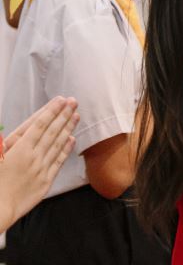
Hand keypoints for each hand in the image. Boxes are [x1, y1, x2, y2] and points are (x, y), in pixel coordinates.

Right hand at [0, 97, 78, 230]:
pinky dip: (66, 149)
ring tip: (76, 115)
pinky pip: (58, 161)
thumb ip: (6, 142)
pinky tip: (72, 139)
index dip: (51, 111)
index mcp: (18, 148)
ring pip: (58, 144)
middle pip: (52, 131)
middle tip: (74, 101)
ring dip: (68, 128)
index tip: (61, 100)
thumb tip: (22, 130)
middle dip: (64, 114)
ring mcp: (41, 168)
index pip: (39, 124)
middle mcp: (33, 156)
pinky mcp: (45, 181)